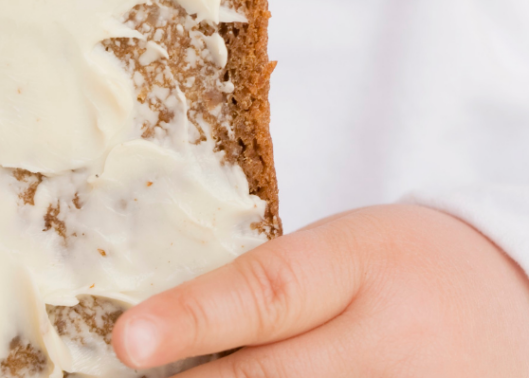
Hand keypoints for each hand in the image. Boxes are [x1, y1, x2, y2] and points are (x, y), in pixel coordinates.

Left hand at [111, 204, 528, 376]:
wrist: (513, 299)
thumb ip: (267, 290)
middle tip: (147, 375)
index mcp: (359, 264)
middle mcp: (392, 341)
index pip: (266, 293)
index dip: (192, 318)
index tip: (127, 341)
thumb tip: (161, 336)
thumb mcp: (341, 251)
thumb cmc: (399, 266)